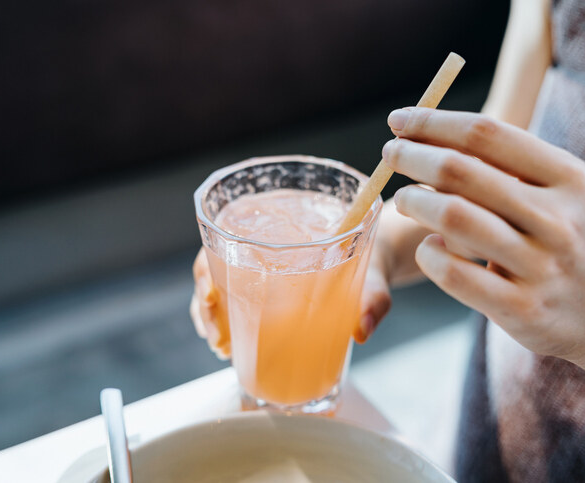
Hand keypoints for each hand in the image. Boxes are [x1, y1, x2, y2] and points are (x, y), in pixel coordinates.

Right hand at [191, 245, 392, 353]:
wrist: (377, 263)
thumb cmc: (371, 259)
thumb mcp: (374, 277)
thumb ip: (373, 300)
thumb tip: (363, 329)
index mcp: (282, 227)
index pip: (227, 237)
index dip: (209, 267)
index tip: (209, 295)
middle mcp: (264, 246)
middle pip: (214, 267)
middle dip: (206, 306)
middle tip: (218, 338)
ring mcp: (262, 270)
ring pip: (220, 288)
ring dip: (212, 319)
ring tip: (222, 347)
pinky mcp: (267, 292)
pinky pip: (236, 304)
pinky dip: (227, 325)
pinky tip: (229, 347)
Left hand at [383, 107, 584, 415]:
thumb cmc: (572, 242)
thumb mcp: (563, 193)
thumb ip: (511, 167)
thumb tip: (431, 136)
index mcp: (568, 178)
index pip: (486, 133)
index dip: (432, 122)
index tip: (398, 120)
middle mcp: (558, 218)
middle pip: (460, 170)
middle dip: (411, 156)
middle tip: (389, 154)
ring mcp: (541, 267)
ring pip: (452, 218)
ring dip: (412, 202)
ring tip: (402, 199)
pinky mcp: (521, 309)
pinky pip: (453, 273)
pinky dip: (428, 255)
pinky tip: (428, 248)